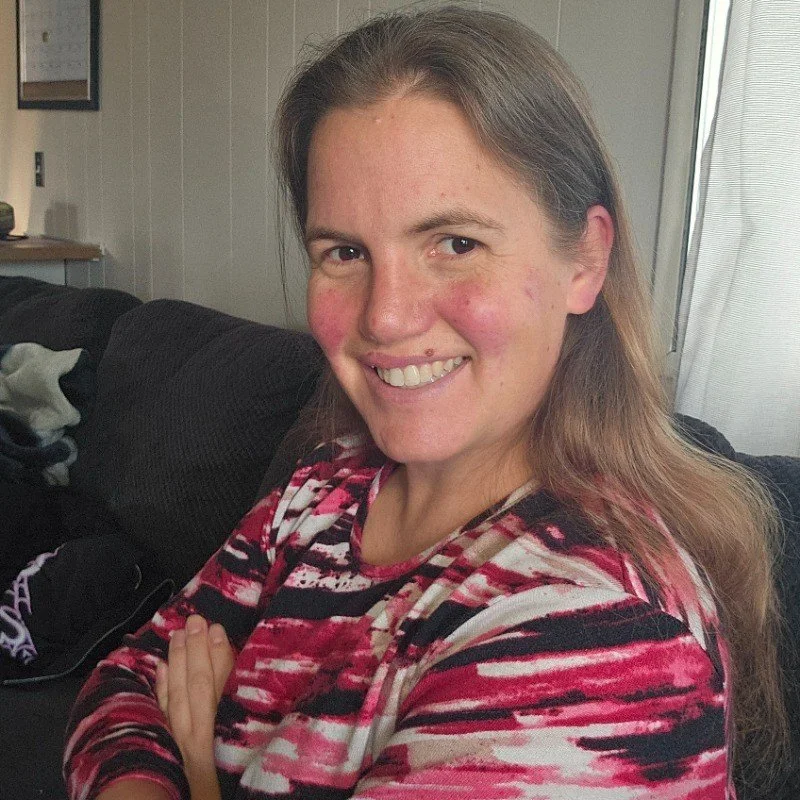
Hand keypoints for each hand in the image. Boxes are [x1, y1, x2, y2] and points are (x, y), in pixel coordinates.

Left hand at [156, 615, 234, 799]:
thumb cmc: (219, 792)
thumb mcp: (246, 766)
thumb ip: (250, 734)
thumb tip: (249, 691)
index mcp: (225, 738)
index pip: (224, 690)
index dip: (221, 658)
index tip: (217, 631)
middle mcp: (200, 737)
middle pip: (199, 686)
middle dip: (197, 651)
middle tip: (196, 620)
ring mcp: (178, 743)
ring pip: (177, 695)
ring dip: (177, 662)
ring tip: (178, 634)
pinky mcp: (164, 751)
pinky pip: (161, 714)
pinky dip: (161, 689)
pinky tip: (161, 668)